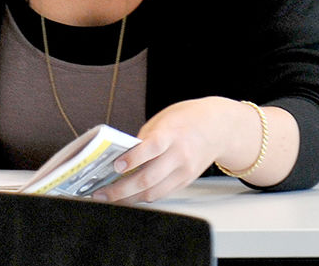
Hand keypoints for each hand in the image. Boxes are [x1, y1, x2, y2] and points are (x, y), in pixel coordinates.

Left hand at [96, 98, 234, 202]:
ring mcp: (184, 172)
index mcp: (170, 135)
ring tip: (109, 199)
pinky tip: (128, 197)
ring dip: (129, 199)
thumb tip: (121, 157)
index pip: (150, 149)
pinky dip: (143, 197)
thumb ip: (142, 140)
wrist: (218, 128)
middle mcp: (178, 156)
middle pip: (148, 179)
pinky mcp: (185, 182)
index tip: (115, 166)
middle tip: (100, 193)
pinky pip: (161, 194)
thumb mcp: (161, 121)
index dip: (131, 159)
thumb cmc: (186, 120)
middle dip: (121, 190)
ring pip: (153, 192)